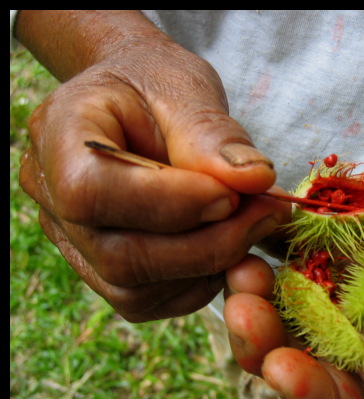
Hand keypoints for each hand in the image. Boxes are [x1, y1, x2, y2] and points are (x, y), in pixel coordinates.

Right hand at [17, 11, 289, 321]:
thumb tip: (255, 180)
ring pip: (134, 291)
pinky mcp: (104, 270)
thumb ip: (213, 133)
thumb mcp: (183, 88)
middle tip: (265, 214)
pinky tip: (225, 245)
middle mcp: (53, 200)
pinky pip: (148, 302)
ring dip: (208, 268)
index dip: (170, 204)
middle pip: (118, 257)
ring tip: (251, 224)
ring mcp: (75, 243)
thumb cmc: (154, 86)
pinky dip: (197, 284)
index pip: (93, 192)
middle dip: (207, 245)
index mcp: (58, 137)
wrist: (136, 104)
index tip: (234, 194)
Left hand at [224, 61, 363, 398]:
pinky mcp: (349, 215)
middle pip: (307, 344)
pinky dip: (273, 229)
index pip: (358, 390)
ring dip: (258, 284)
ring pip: (292, 287)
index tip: (284, 370)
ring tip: (239, 267)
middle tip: (244, 309)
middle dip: (267, 338)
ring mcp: (358, 262)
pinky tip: (252, 221)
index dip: (318, 391)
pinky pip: (301, 228)